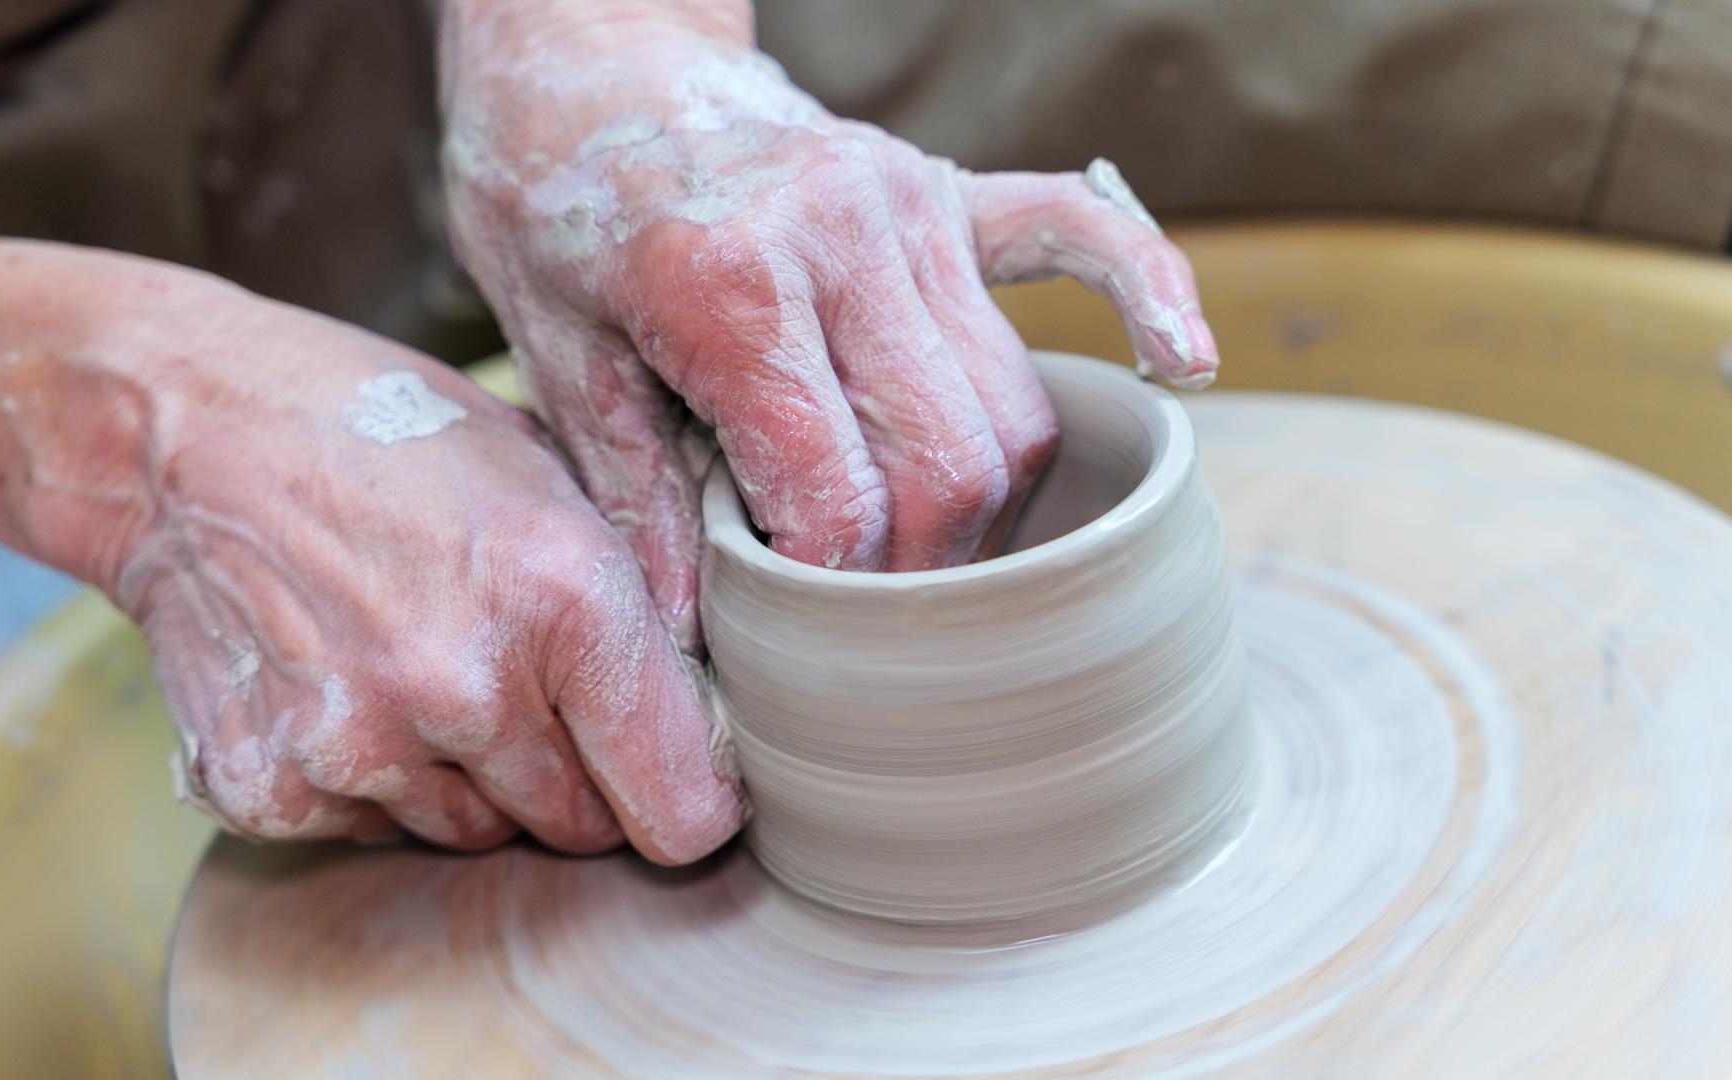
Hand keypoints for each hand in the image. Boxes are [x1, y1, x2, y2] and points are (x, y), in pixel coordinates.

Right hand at [119, 285, 743, 859]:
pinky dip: (376, 783)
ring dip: (475, 779)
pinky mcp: (272, 788)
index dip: (691, 799)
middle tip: (525, 685)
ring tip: (423, 661)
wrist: (182, 430)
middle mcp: (467, 688)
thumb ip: (635, 598)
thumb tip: (713, 708)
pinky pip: (376, 832)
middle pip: (584, 828)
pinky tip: (346, 684)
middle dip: (577, 776)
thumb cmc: (387, 435)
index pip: (684, 809)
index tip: (677, 777)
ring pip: (481, 833)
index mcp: (566, 597)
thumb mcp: (548, 473)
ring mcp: (360, 748)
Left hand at [440, 1, 1217, 652]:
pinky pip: (1083, 237)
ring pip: (1014, 404)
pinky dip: (1145, 302)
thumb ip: (636, 493)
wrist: (587, 44)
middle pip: (952, 466)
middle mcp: (846, 235)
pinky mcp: (949, 188)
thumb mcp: (551, 350)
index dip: (828, 591)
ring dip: (985, 503)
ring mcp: (912, 204)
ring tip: (914, 548)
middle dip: (920, 573)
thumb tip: (692, 636)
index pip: (840, 498)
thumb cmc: (549, 194)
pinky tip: (1182, 365)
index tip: (789, 619)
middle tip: (858, 614)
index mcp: (734, 282)